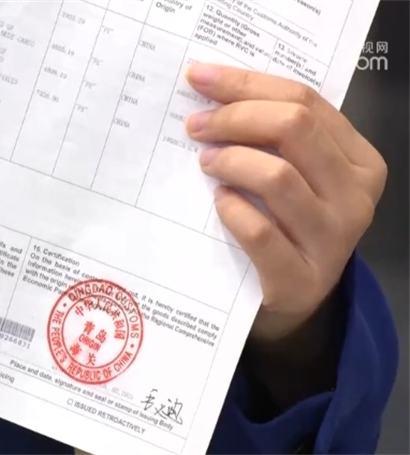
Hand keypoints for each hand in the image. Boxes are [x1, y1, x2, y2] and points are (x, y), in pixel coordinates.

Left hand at [184, 63, 386, 341]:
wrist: (294, 302)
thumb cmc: (287, 226)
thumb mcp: (295, 176)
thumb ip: (273, 138)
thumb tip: (212, 93)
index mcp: (358, 160)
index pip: (305, 101)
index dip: (247, 84)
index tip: (200, 78)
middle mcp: (355, 196)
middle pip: (294, 128)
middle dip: (235, 117)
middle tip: (195, 125)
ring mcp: (333, 240)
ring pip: (278, 175)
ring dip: (230, 160)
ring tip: (205, 162)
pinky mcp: (300, 277)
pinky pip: (260, 230)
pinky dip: (232, 210)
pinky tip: (218, 202)